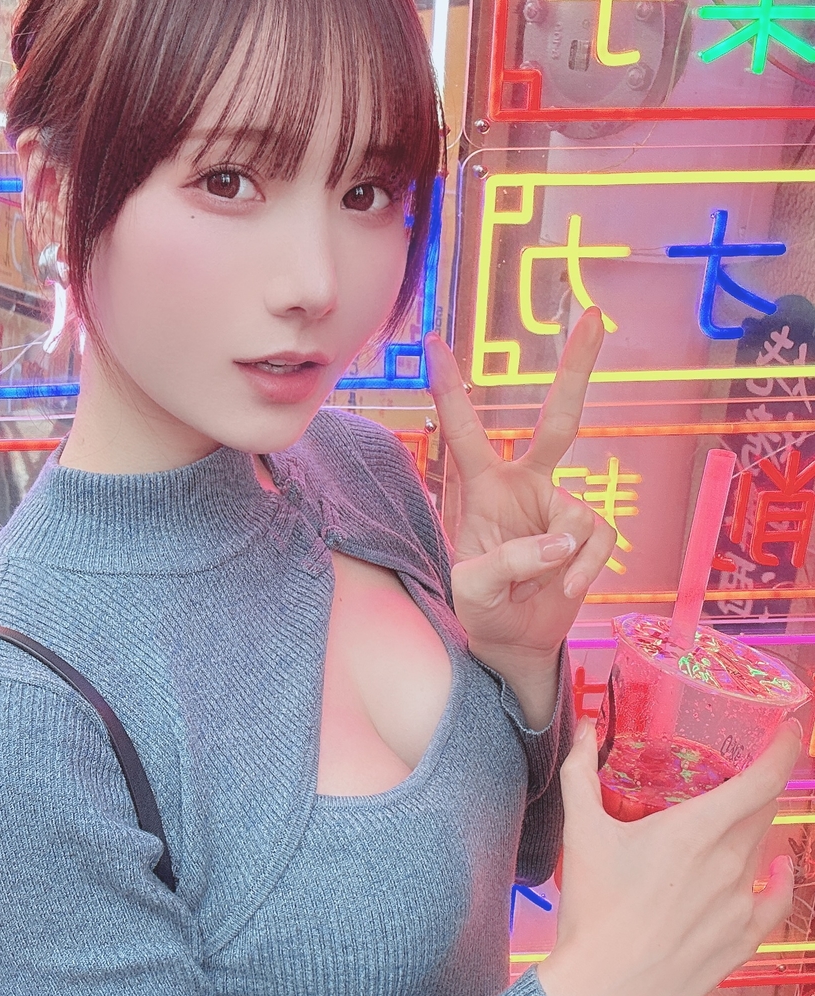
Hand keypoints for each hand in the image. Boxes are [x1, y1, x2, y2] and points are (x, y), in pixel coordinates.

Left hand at [425, 309, 615, 666]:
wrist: (514, 641)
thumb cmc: (481, 606)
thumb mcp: (473, 589)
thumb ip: (507, 562)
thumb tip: (562, 540)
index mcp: (483, 488)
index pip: (465, 431)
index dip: (449, 389)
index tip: (433, 344)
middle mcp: (525, 485)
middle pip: (559, 420)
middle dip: (577, 368)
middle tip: (595, 316)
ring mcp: (560, 507)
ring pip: (577, 515)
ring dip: (555, 561)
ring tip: (532, 589)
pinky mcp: (588, 534)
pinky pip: (599, 540)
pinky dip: (584, 570)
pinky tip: (564, 591)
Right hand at [537, 718, 799, 995]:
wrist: (604, 993)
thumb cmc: (593, 913)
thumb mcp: (580, 833)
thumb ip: (581, 772)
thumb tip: (587, 727)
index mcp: (694, 831)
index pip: (761, 779)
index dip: (784, 748)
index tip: (790, 728)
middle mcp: (729, 863)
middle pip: (762, 811)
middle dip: (754, 789)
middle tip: (735, 777)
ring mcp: (741, 904)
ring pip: (763, 850)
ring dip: (752, 830)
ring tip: (730, 823)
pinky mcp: (742, 939)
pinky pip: (777, 900)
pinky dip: (782, 879)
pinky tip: (780, 868)